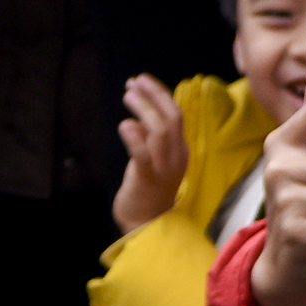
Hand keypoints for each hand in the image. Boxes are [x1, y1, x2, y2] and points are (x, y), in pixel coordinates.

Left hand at [111, 73, 190, 233]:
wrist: (147, 225)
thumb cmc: (148, 188)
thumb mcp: (152, 159)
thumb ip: (149, 138)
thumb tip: (136, 117)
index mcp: (180, 150)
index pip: (176, 115)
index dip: (159, 94)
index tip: (141, 80)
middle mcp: (176, 157)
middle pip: (172, 119)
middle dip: (154, 95)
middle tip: (134, 81)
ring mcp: (164, 169)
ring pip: (160, 133)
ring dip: (144, 110)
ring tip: (128, 94)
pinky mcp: (147, 181)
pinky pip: (144, 157)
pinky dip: (135, 139)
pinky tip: (124, 125)